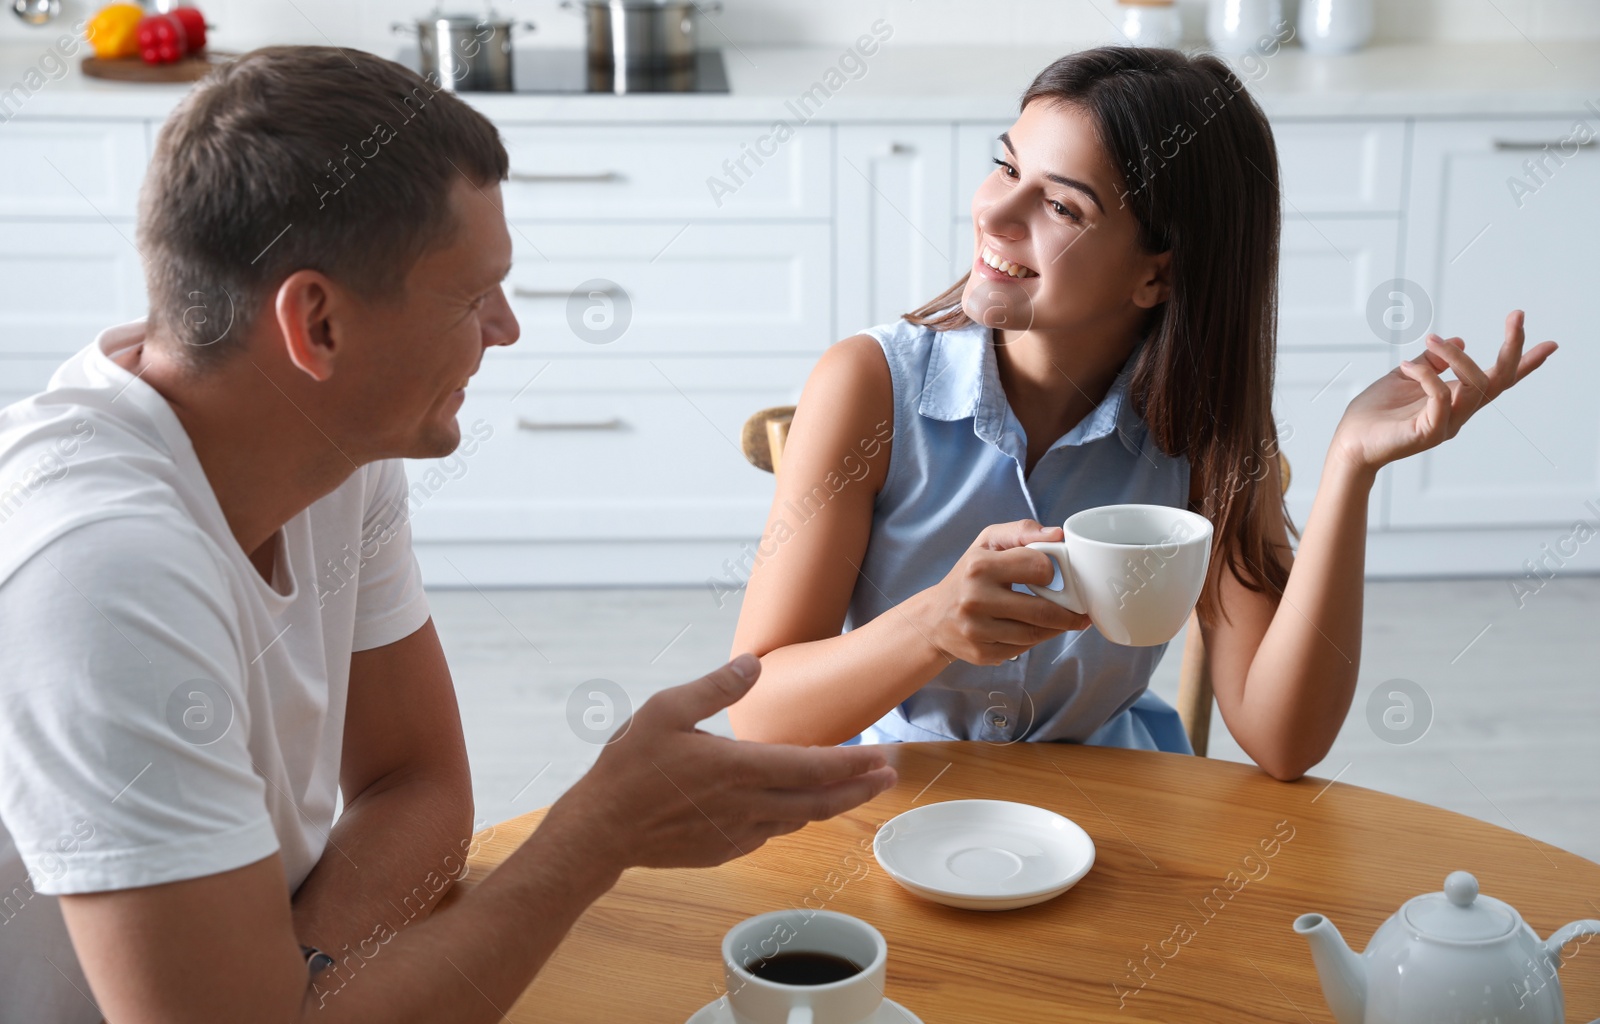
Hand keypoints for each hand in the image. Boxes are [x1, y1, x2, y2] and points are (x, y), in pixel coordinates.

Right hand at [551, 655, 896, 871]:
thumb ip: (714, 687)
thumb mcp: (665, 710)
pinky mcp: (726, 850)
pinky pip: (771, 832)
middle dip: (860, 788)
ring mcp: (738, 833)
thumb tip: (753, 663)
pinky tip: (796, 806)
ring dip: (831, 804)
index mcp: (737, 767)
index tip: (883, 757)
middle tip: (889, 776)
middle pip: (820, 801)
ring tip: (854, 789)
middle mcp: (746, 804)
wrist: (601, 830)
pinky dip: (792, 816)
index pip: (812, 766)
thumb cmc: (629, 767)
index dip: (853, 763)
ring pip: (799, 819)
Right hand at [916, 519, 1091, 665]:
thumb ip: (1022, 531)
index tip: (1052, 575)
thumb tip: (1058, 534)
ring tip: (1061, 621)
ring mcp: (977, 630)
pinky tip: (1035, 631)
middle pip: (1042, 610)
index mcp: (980, 566)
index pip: (1038, 567)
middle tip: (1079, 612)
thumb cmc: (968, 575)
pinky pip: (1023, 649)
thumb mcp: (987, 543)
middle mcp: (975, 599)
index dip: (1051, 571)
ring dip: (1055, 628)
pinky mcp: (982, 653)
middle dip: (1068, 612)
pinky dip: (1035, 640)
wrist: (934, 618)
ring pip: (1035, 633)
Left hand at [1331, 310, 1556, 473]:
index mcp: (1456, 399)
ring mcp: (1446, 424)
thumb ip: (1431, 363)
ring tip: (1431, 340)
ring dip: (1456, 357)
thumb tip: (1458, 340)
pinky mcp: (1427, 432)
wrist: (1349, 444)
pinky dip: (1427, 376)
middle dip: (1512, 348)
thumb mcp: (1405, 377)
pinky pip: (1441, 398)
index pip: (1499, 381)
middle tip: (1516, 317)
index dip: (1525, 364)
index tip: (1551, 344)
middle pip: (1499, 381)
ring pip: (1476, 386)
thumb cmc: (1375, 413)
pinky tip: (1406, 367)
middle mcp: (1458, 413)